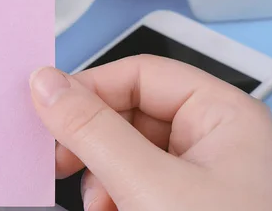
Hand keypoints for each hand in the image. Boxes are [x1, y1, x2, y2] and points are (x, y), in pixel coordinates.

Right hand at [30, 55, 271, 210]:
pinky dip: (113, 198)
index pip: (142, 74)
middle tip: (58, 159)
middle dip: (93, 140)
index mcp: (225, 115)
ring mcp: (202, 177)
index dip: (91, 87)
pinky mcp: (185, 206)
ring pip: (127, 150)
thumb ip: (93, 130)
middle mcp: (215, 140)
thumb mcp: (149, 186)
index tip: (48, 108)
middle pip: (131, 112)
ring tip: (100, 205)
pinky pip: (134, 183)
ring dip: (100, 176)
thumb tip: (46, 84)